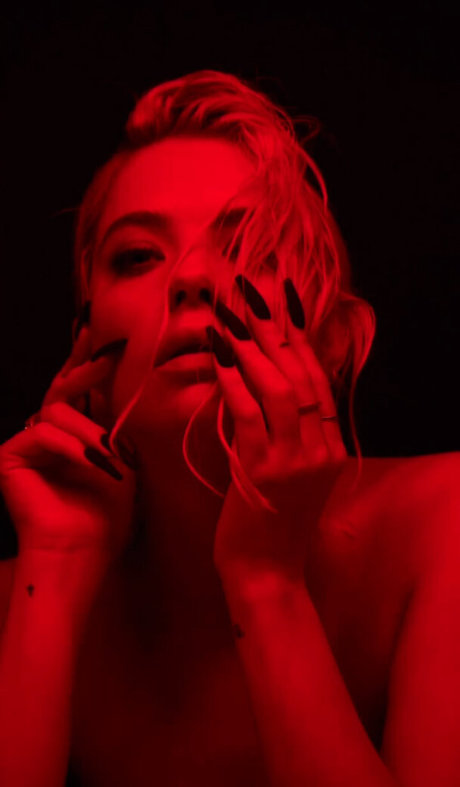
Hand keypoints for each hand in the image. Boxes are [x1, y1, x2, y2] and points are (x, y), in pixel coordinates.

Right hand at [0, 323, 136, 561]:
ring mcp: (26, 444)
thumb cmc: (107, 511)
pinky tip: (91, 462)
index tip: (97, 334)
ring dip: (88, 431)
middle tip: (107, 354)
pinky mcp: (8, 456)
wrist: (85, 548)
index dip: (85, 362)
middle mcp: (47, 434)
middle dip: (85, 368)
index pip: (76, 391)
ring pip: (55, 411)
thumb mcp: (120, 458)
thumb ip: (113, 422)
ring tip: (108, 456)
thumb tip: (114, 380)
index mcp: (73, 434)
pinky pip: (41, 433)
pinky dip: (70, 447)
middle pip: (60, 388)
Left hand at [209, 275, 346, 586]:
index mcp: (332, 447)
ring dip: (253, 348)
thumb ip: (282, 430)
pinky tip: (218, 354)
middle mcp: (322, 449)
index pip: (318, 379)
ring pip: (282, 389)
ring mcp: (298, 462)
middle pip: (302, 375)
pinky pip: (251, 414)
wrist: (265, 573)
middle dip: (274, 329)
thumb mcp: (286, 471)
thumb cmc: (268, 521)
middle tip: (249, 292)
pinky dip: (234, 380)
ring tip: (228, 315)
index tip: (281, 300)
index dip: (298, 336)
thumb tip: (254, 377)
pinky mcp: (265, 473)